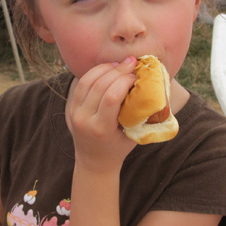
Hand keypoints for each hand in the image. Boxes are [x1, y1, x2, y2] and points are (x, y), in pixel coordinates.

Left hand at [66, 57, 137, 173]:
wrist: (94, 162)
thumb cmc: (119, 148)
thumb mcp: (134, 135)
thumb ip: (141, 113)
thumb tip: (154, 85)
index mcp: (101, 129)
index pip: (111, 98)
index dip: (124, 82)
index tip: (137, 77)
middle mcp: (84, 120)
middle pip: (100, 86)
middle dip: (117, 71)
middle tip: (132, 62)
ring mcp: (75, 113)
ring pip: (87, 81)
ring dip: (105, 68)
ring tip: (120, 64)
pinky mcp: (71, 107)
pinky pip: (82, 83)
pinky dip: (95, 73)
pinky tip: (108, 68)